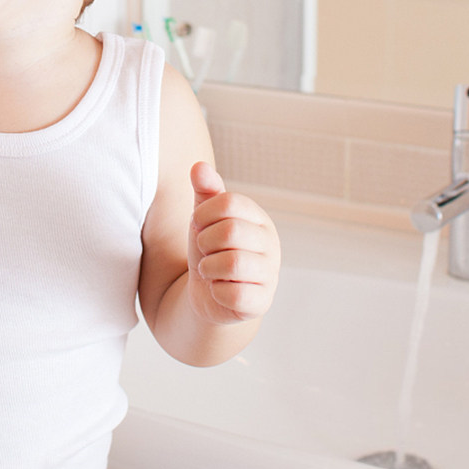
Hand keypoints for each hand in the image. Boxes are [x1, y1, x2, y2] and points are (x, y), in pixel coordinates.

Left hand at [187, 161, 279, 323]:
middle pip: (229, 231)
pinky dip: (216, 291)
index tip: (198, 226)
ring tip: (210, 270)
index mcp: (259, 219)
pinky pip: (233, 293)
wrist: (209, 294)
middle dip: (204, 242)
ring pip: (231, 263)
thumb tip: (198, 166)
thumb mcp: (204, 218)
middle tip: (204, 251)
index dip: (202, 214)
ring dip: (208, 268)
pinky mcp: (261, 302)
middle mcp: (271, 244)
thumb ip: (205, 191)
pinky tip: (218, 289)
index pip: (228, 202)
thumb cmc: (210, 250)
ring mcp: (269, 274)